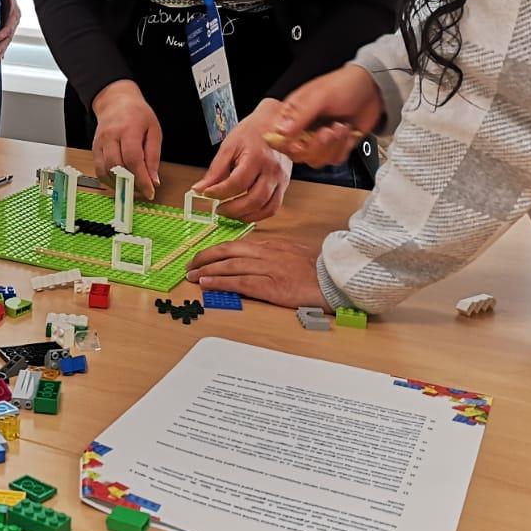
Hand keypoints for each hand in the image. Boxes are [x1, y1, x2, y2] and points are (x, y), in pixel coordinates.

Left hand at [0, 0, 21, 61]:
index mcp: (14, 13)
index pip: (8, 28)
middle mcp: (15, 20)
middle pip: (9, 37)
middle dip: (1, 48)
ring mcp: (12, 24)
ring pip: (8, 39)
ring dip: (2, 50)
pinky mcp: (8, 25)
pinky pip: (6, 38)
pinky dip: (3, 47)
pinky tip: (0, 56)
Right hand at [90, 80, 161, 198]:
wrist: (115, 100)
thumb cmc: (137, 114)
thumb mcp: (154, 130)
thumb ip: (154, 156)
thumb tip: (154, 180)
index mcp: (128, 129)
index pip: (133, 159)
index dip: (141, 179)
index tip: (150, 192)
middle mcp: (111, 136)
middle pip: (117, 166)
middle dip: (130, 184)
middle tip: (142, 191)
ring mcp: (100, 143)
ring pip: (105, 170)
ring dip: (119, 184)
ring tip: (132, 188)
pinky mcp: (94, 149)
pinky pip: (99, 169)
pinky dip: (109, 180)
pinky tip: (120, 182)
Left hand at [185, 234, 326, 309]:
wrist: (340, 279)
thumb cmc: (323, 270)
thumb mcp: (297, 256)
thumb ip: (277, 256)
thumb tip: (258, 263)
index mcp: (274, 246)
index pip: (238, 245)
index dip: (217, 251)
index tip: (203, 257)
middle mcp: (268, 253)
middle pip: (229, 251)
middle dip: (206, 258)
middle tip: (190, 265)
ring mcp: (269, 268)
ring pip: (230, 266)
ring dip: (207, 271)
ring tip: (192, 276)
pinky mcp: (272, 286)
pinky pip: (240, 282)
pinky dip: (221, 282)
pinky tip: (207, 284)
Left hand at [196, 99, 292, 221]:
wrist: (275, 122)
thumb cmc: (252, 131)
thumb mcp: (229, 146)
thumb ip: (215, 170)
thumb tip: (200, 189)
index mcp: (257, 157)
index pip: (236, 183)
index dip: (219, 192)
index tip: (206, 194)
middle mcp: (272, 170)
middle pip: (254, 199)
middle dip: (233, 210)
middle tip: (218, 209)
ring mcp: (281, 178)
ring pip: (267, 208)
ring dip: (246, 216)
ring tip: (230, 213)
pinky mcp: (285, 184)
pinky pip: (274, 206)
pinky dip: (259, 214)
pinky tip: (246, 212)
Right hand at [264, 64, 383, 166]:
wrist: (373, 89)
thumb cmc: (345, 85)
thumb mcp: (319, 96)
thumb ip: (299, 115)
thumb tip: (280, 132)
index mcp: (292, 115)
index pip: (278, 139)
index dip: (287, 146)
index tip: (301, 143)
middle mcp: (302, 129)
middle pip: (297, 154)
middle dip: (316, 146)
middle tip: (328, 130)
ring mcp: (318, 140)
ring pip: (316, 159)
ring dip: (332, 146)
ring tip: (340, 127)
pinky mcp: (334, 147)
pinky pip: (333, 159)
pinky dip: (343, 148)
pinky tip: (347, 132)